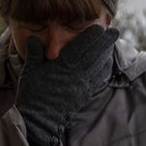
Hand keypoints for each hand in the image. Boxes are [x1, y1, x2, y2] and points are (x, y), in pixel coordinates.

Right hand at [16, 25, 119, 145]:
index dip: (92, 35)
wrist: (40, 120)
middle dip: (105, 42)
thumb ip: (35, 53)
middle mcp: (77, 74)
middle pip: (95, 54)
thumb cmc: (33, 94)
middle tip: (115, 31)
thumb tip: (34, 38)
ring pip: (99, 66)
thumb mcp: (30, 70)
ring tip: (113, 43)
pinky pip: (98, 79)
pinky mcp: (84, 94)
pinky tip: (107, 64)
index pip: (81, 46)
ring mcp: (83, 85)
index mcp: (64, 65)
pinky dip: (104, 69)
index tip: (100, 26)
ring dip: (107, 53)